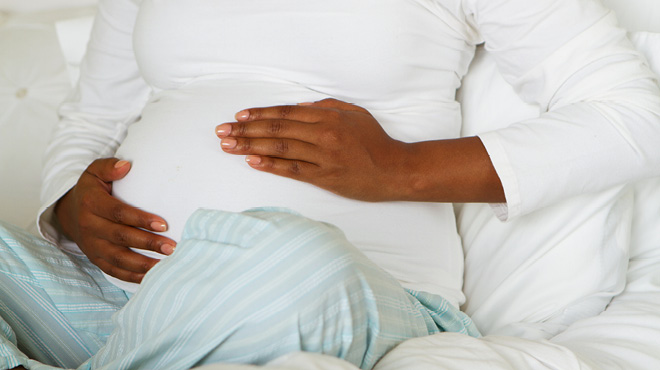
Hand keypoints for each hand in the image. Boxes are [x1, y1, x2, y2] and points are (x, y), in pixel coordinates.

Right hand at [55, 158, 176, 282]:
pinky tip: (151, 276)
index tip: (163, 224)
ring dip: (143, 263)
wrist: (70, 213)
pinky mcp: (96, 259)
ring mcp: (92, 246)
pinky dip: (132, 276)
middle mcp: (90, 227)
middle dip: (148, 243)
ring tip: (166, 264)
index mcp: (91, 204)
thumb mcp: (94, 172)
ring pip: (118, 259)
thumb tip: (126, 165)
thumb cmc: (92, 190)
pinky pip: (114, 271)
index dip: (140, 219)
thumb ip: (109, 166)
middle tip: (172, 247)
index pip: (118, 213)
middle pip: (121, 237)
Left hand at [215, 98, 410, 201]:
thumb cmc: (376, 142)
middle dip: (246, 130)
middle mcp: (323, 134)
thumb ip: (326, 106)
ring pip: (280, 149)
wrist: (395, 170)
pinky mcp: (324, 177)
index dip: (260, 114)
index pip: (285, 113)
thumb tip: (298, 106)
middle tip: (222, 131)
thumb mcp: (355, 113)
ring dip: (251, 146)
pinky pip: (293, 170)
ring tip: (228, 146)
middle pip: (277, 130)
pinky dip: (271, 165)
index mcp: (328, 117)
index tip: (239, 116)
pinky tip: (252, 162)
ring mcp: (323, 157)